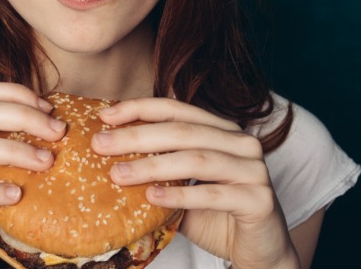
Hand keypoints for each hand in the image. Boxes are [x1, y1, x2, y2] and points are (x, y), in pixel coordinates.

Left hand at [91, 98, 299, 268]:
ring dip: (152, 166)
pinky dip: (180, 195)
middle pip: (182, 132)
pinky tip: (152, 198)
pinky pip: (214, 195)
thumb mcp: (182, 186)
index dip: (139, 109)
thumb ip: (158, 169)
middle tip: (100, 145)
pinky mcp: (260, 200)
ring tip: (119, 174)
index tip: (105, 116)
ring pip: (196, 160)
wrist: (258, 251)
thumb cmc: (215, 215)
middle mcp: (241, 143)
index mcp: (222, 130)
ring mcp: (254, 170)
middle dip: (136, 136)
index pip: (176, 109)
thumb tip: (107, 157)